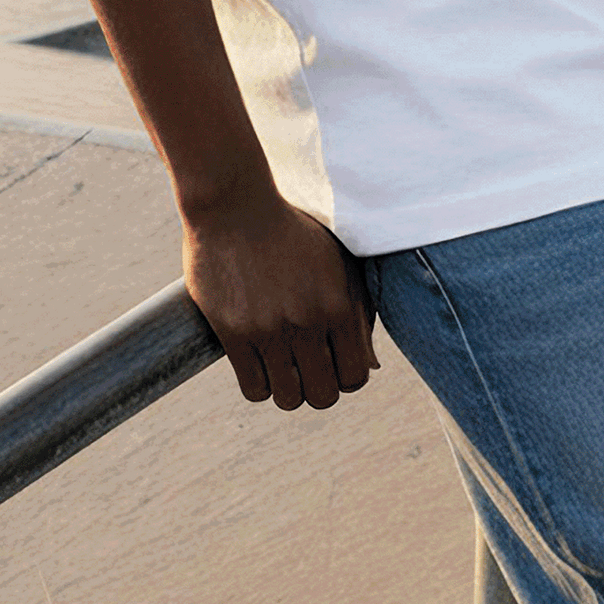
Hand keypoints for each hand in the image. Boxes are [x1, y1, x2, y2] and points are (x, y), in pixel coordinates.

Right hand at [183, 189, 377, 409]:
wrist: (235, 205)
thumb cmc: (291, 233)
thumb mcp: (337, 263)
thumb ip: (359, 313)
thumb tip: (370, 367)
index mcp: (338, 304)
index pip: (355, 377)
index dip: (345, 377)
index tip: (331, 362)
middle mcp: (307, 321)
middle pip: (323, 396)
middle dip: (318, 387)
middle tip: (305, 367)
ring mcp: (269, 329)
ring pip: (288, 398)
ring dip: (287, 389)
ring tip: (281, 365)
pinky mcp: (233, 332)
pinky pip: (254, 388)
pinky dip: (259, 383)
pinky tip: (259, 362)